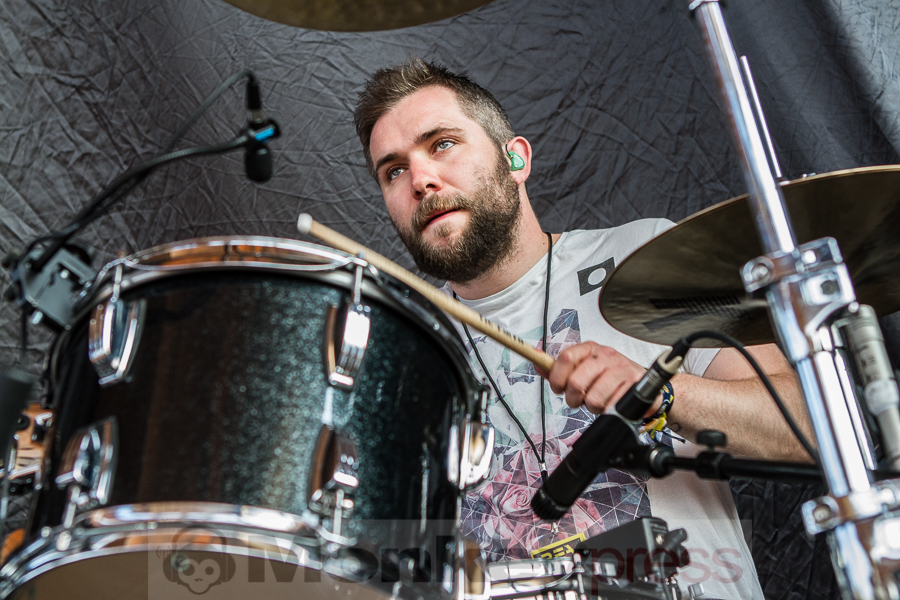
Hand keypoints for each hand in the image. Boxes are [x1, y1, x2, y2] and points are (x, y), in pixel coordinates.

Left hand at [535, 342, 650, 414]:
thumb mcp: (583, 370)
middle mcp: (606, 355)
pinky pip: (612, 406)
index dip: (557, 377)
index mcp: (590, 349)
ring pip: (594, 398)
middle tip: (580, 400)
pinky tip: (611, 404)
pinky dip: (608, 411)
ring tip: (599, 402)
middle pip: (576, 382)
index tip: (558, 388)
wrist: (641, 385)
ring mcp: (621, 368)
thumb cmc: (608, 378)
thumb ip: (559, 370)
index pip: (566, 357)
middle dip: (574, 399)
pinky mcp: (634, 384)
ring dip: (593, 407)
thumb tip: (537, 364)